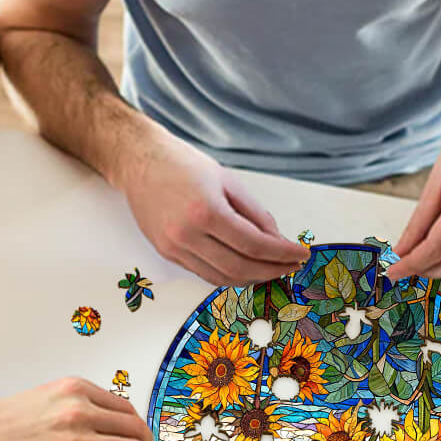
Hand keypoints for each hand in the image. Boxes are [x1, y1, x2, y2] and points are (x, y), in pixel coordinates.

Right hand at [113, 125, 306, 286]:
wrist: (139, 162)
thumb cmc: (183, 164)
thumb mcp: (228, 181)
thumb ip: (256, 214)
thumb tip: (278, 241)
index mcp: (206, 211)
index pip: (254, 245)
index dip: (282, 254)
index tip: (301, 254)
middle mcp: (186, 234)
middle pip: (240, 268)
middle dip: (272, 271)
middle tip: (291, 266)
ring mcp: (173, 247)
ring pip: (222, 278)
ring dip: (252, 278)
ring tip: (272, 269)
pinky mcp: (166, 253)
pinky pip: (204, 273)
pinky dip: (229, 275)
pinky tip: (246, 267)